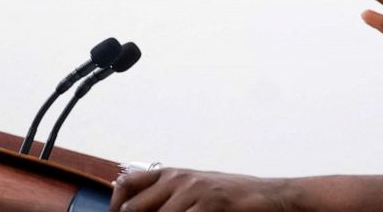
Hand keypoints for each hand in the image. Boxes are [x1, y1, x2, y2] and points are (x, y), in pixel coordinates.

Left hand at [109, 168, 287, 211]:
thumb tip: (137, 208)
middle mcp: (179, 180)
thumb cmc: (232, 196)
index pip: (126, 185)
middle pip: (133, 209)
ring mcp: (193, 192)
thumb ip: (169, 195)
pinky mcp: (209, 205)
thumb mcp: (196, 189)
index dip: (116, 206)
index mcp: (173, 174)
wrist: (266, 196)